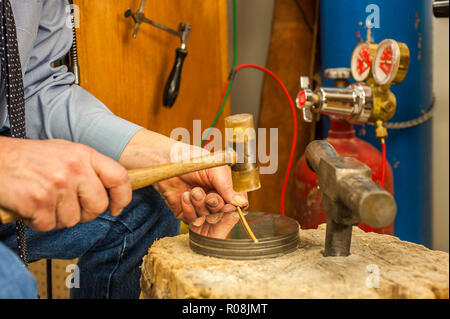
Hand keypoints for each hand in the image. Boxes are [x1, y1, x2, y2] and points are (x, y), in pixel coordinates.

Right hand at [0, 138, 131, 230]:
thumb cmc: (31, 158)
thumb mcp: (67, 152)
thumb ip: (90, 169)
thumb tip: (112, 190)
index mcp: (84, 155)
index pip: (119, 177)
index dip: (122, 197)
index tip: (116, 207)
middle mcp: (74, 168)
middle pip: (98, 206)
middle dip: (85, 213)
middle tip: (69, 206)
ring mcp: (57, 185)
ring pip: (72, 220)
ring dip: (58, 217)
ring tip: (45, 201)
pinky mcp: (39, 201)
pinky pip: (49, 225)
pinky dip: (39, 221)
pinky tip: (32, 206)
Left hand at [155, 165, 248, 238]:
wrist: (167, 162)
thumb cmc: (193, 160)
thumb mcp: (215, 170)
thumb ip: (228, 187)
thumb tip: (242, 203)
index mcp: (226, 189)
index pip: (237, 205)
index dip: (233, 207)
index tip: (227, 204)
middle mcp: (215, 200)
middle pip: (223, 214)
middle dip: (215, 205)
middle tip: (209, 195)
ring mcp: (201, 208)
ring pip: (208, 219)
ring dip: (200, 205)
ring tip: (193, 191)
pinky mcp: (187, 214)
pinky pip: (192, 221)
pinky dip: (189, 209)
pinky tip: (185, 196)